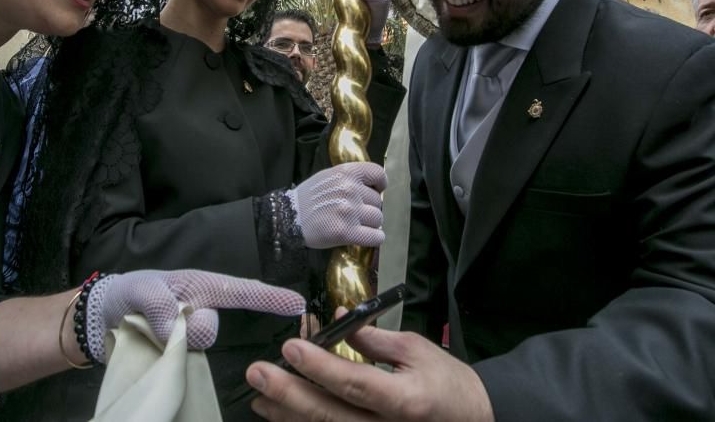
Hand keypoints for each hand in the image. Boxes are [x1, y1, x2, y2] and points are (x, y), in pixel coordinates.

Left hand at [84, 270, 304, 362]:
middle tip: (156, 321)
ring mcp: (192, 337)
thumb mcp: (140, 290)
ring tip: (148, 332)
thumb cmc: (128, 294)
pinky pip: (187, 364)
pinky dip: (172, 363)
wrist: (103, 321)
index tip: (298, 304)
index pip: (241, 291)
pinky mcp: (183, 357)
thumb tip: (178, 325)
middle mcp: (203, 312)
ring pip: (195, 348)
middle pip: (211, 330)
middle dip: (188, 329)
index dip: (270, 297)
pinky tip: (157, 353)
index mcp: (201, 287)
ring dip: (169, 344)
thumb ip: (160, 303)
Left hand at [246, 318, 493, 421]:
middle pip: (330, 415)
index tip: (290, 347)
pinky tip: (281, 416)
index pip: (355, 383)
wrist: (475, 421)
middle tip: (257, 374)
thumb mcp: (417, 351)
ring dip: (287, 415)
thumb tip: (334, 321)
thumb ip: (374, 338)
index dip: (320, 367)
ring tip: (259, 397)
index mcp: (405, 400)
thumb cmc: (447, 384)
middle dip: (289, 394)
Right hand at [285, 162, 384, 248]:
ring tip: (357, 225)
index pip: (378, 174)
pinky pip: (375, 236)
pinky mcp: (346, 232)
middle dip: (369, 208)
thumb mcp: (327, 177)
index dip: (380, 184)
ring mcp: (349, 211)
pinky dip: (375, 238)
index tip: (376, 190)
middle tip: (356, 213)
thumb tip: (373, 188)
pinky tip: (367, 237)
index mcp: (345, 173)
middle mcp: (349, 190)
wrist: (288, 217)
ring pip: (378, 219)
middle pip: (377, 201)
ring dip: (371, 224)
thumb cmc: (308, 198)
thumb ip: (349, 178)